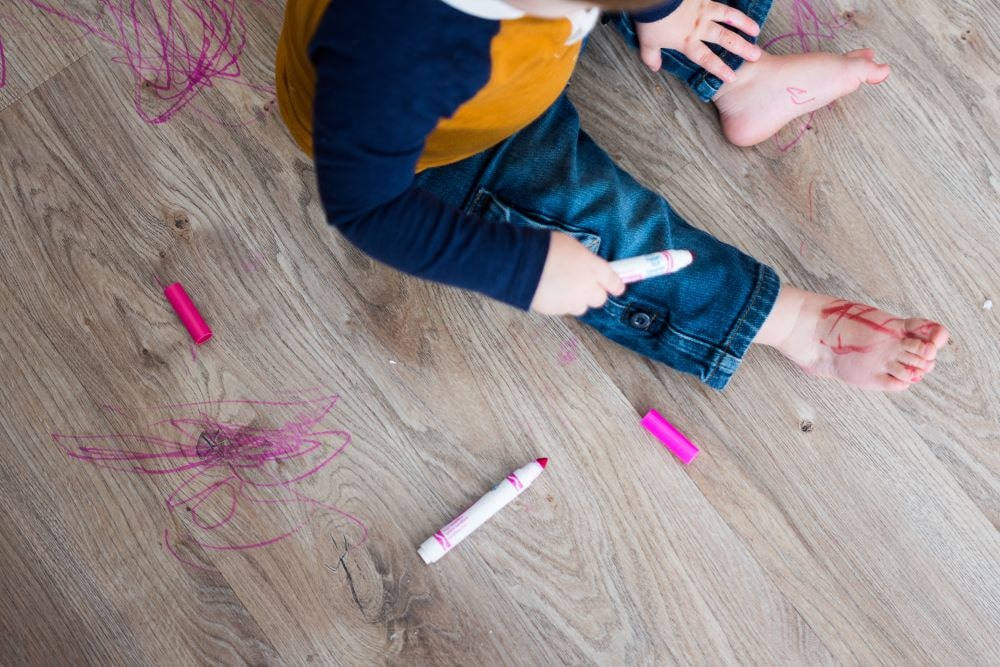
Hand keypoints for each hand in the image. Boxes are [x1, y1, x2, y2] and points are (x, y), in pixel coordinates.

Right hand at [531, 233, 624, 315]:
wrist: (523, 264)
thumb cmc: (545, 248)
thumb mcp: (571, 246)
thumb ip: (583, 259)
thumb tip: (584, 265)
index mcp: (594, 268)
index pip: (614, 281)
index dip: (616, 285)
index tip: (618, 287)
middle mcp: (588, 287)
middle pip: (600, 299)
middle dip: (593, 293)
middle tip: (582, 284)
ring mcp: (573, 301)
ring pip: (581, 306)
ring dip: (576, 299)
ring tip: (561, 287)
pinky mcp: (558, 311)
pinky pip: (564, 309)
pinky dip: (560, 302)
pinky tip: (550, 291)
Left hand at [635, 0, 761, 81]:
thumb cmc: (650, 21)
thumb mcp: (647, 43)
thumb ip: (652, 57)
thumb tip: (655, 68)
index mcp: (687, 42)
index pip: (707, 59)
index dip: (720, 69)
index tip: (732, 77)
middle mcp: (700, 27)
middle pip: (725, 39)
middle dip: (741, 48)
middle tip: (756, 55)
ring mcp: (703, 10)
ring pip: (728, 17)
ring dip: (743, 23)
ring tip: (756, 30)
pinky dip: (732, 4)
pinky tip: (744, 4)